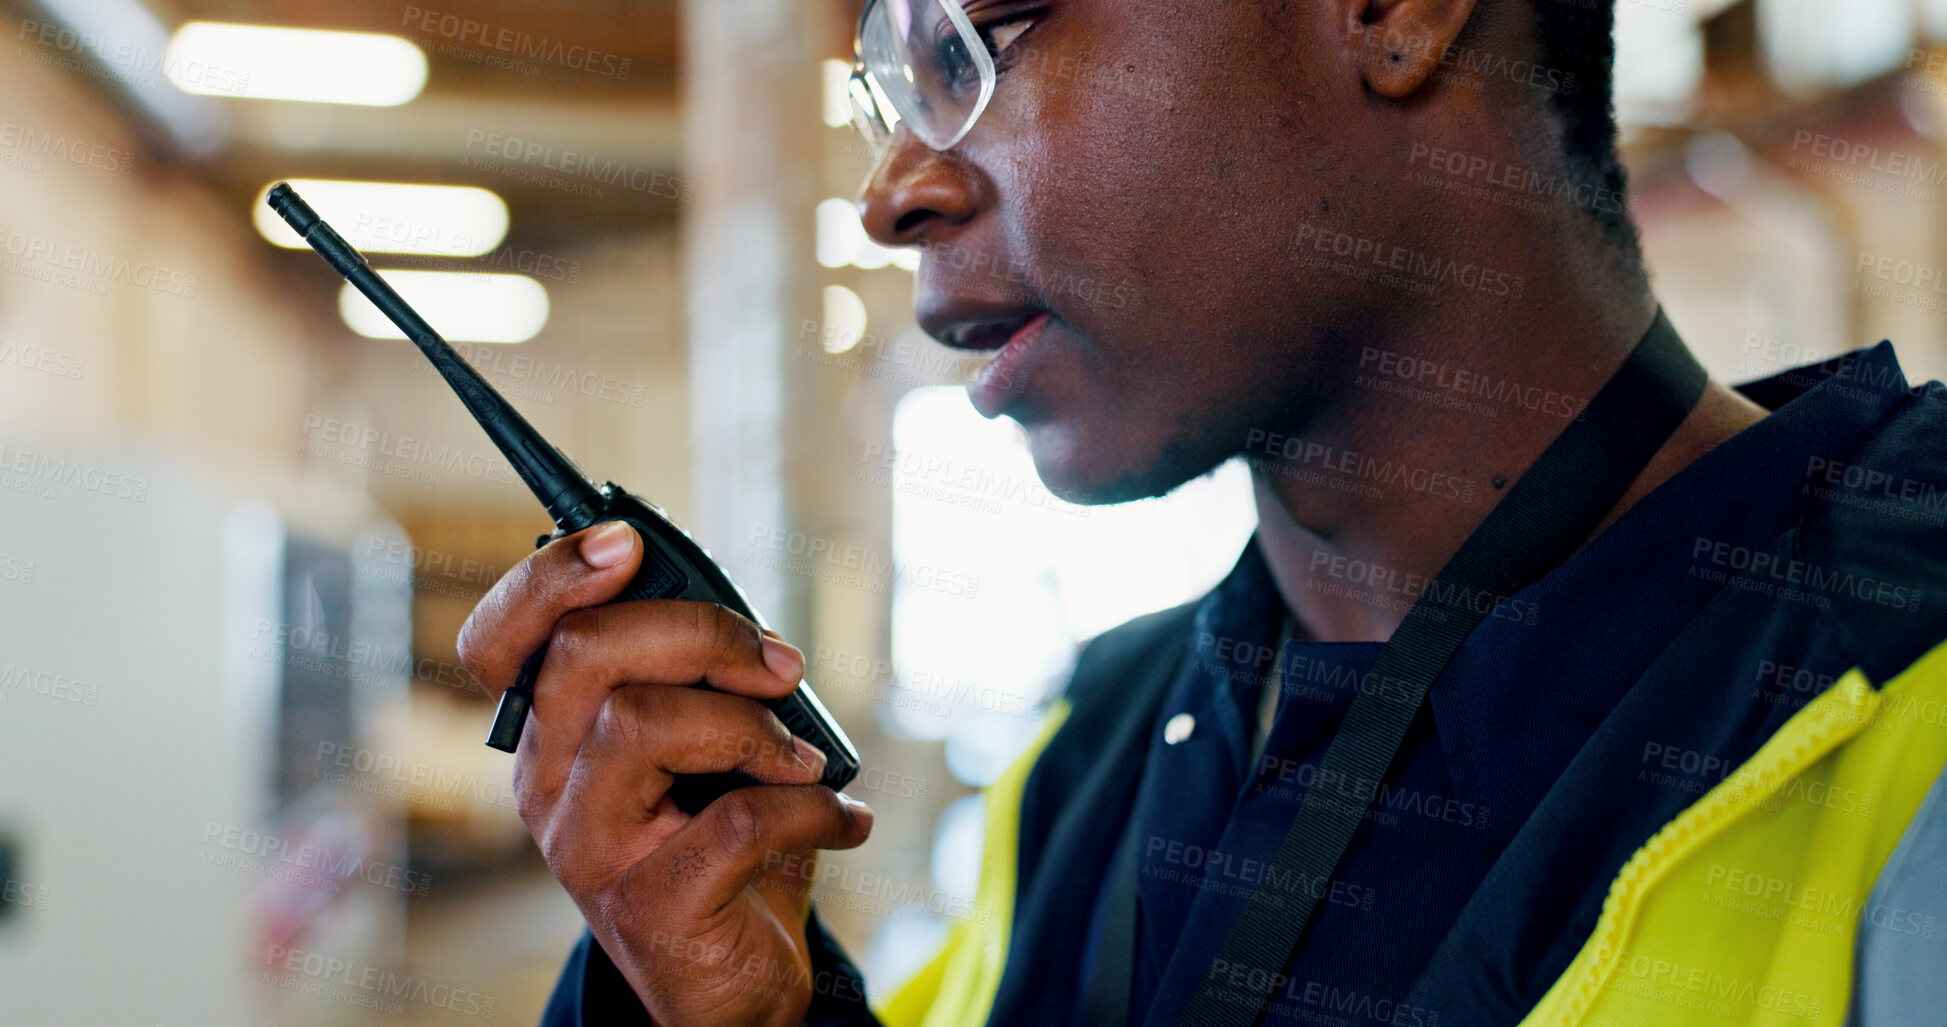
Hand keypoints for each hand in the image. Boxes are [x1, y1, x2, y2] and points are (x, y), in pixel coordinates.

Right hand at [457, 521, 874, 1025]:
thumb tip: (748, 629)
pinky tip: (842, 819)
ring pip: (642, 722)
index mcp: (552, 734)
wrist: (734, 982)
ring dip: (752, 722)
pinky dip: (812, 807)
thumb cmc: (722, 844)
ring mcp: (588, 849)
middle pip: (583, 654)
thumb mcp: (706, 748)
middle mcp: (547, 786)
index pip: (500, 641)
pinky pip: (734, 818)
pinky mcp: (647, 907)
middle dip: (698, 630)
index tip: (625, 541)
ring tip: (803, 758)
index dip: (547, 578)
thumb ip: (703, 679)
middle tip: (778, 664)